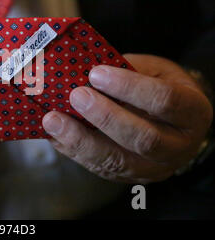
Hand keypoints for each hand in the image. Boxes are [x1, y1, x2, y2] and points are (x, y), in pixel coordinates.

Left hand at [42, 54, 212, 182]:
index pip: (164, 101)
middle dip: (105, 117)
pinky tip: (55, 135)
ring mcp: (154, 167)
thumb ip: (127, 70)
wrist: (171, 120)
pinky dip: (74, 151)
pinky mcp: (129, 177)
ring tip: (54, 121)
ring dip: (81, 141)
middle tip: (76, 96)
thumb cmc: (160, 87)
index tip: (97, 73)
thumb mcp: (153, 70)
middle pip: (143, 138)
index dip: (129, 87)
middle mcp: (179, 146)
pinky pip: (100, 168)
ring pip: (117, 161)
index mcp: (192, 112)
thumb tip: (84, 70)